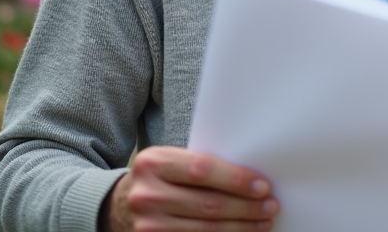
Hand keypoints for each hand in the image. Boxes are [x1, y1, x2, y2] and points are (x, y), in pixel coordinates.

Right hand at [101, 146, 278, 231]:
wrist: (117, 205)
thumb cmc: (158, 179)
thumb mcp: (170, 162)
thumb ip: (201, 166)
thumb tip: (251, 178)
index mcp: (154, 163)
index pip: (202, 170)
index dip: (236, 180)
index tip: (264, 186)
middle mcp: (146, 194)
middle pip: (207, 204)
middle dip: (245, 207)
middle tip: (270, 207)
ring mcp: (146, 225)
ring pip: (204, 230)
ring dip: (240, 227)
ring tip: (262, 223)